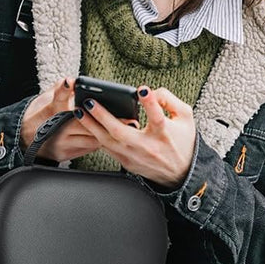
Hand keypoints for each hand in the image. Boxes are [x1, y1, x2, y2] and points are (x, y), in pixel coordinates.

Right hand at [20, 78, 99, 161]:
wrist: (25, 138)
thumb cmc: (41, 115)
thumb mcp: (47, 98)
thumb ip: (61, 89)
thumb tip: (72, 80)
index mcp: (51, 109)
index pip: (59, 95)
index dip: (65, 88)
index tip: (70, 81)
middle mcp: (56, 127)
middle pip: (85, 122)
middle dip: (99, 117)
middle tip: (112, 112)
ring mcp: (60, 142)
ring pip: (91, 138)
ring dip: (101, 131)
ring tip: (107, 124)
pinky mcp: (64, 154)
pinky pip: (88, 148)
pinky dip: (96, 141)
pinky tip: (98, 134)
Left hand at [75, 86, 195, 188]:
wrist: (180, 174)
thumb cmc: (182, 142)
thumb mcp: (185, 117)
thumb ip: (170, 100)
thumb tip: (151, 91)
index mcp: (164, 134)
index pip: (157, 117)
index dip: (150, 103)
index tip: (142, 90)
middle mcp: (147, 146)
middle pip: (122, 132)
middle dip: (103, 116)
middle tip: (89, 102)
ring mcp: (134, 156)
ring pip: (108, 142)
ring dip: (91, 126)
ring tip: (79, 111)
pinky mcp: (126, 162)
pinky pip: (107, 148)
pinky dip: (95, 135)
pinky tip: (86, 124)